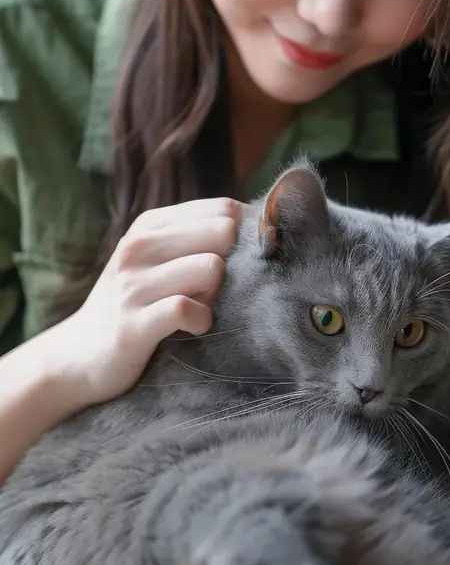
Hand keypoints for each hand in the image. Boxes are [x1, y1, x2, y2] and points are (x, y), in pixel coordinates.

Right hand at [53, 197, 244, 410]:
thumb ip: (196, 239)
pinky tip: (192, 327)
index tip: (236, 262)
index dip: (244, 235)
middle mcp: (139, 246)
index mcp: (150, 225)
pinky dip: (201, 320)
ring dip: (217, 294)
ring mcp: (133, 284)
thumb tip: (257, 228)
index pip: (223, 208)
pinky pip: (187, 309)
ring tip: (199, 308)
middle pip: (223, 233)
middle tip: (211, 289)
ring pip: (211, 268)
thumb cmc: (133, 304)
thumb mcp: (155, 260)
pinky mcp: (133, 324)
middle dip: (231, 263)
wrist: (76, 356)